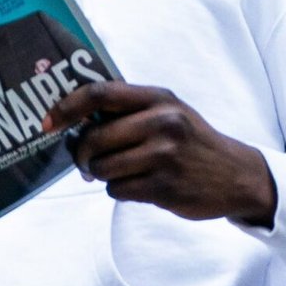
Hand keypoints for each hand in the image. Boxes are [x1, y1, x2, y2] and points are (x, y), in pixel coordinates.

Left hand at [44, 81, 276, 227]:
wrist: (236, 175)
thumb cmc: (192, 140)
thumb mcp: (169, 111)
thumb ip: (130, 109)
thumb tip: (77, 118)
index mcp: (158, 98)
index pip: (100, 94)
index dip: (67, 107)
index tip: (48, 122)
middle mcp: (161, 122)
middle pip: (94, 138)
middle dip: (81, 153)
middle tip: (84, 159)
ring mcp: (163, 156)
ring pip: (102, 167)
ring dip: (101, 174)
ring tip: (119, 171)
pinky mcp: (164, 187)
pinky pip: (118, 190)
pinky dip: (120, 190)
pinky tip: (139, 184)